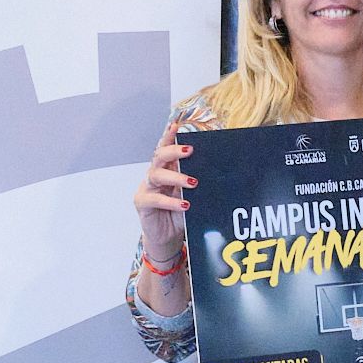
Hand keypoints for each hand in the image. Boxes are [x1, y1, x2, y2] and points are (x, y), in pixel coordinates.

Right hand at [132, 119, 192, 262]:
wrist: (168, 237)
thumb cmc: (180, 213)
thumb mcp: (192, 196)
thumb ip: (197, 183)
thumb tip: (220, 172)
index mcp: (167, 169)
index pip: (165, 148)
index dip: (169, 136)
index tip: (176, 125)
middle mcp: (154, 174)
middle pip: (159, 156)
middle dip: (174, 151)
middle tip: (190, 151)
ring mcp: (146, 187)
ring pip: (156, 174)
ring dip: (175, 176)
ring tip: (192, 182)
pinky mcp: (142, 203)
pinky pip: (154, 199)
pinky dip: (170, 201)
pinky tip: (184, 204)